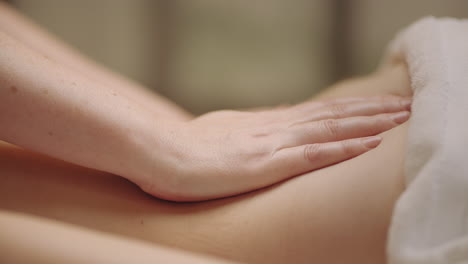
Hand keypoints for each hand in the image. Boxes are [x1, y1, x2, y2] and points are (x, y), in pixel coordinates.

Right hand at [142, 95, 410, 200]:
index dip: (349, 108)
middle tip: (403, 103)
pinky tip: (370, 145)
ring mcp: (271, 144)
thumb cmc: (186, 148)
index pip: (317, 112)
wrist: (160, 152)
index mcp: (264, 123)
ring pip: (330, 128)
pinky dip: (344, 148)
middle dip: (370, 109)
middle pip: (331, 114)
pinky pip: (313, 155)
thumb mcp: (225, 131)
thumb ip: (254, 127)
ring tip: (400, 116)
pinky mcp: (264, 164)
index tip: (376, 105)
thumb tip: (278, 117)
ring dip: (368, 123)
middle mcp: (274, 127)